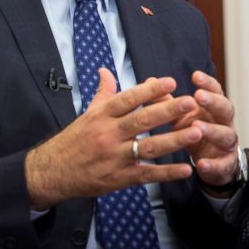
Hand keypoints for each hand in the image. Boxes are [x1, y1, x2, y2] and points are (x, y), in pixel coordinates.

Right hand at [24, 69, 202, 209]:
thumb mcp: (86, 114)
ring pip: (149, 147)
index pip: (127, 99)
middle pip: (142, 120)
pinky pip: (147, 174)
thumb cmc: (73, 141)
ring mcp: (114, 158)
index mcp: (100, 116)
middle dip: (168, 111)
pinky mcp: (119, 178)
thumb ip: (102, 93)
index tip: (169, 81)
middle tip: (190, 102)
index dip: (148, 90)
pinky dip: (167, 173)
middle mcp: (108, 135)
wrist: (52, 172)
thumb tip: (106, 70)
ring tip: (196, 132)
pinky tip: (186, 168)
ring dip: (174, 140)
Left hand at [174, 71, 239, 187]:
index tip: (195, 75)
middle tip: (198, 96)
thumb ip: (168, 101)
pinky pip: (222, 164)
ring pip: (226, 135)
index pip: (215, 90)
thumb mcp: (182, 116)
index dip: (207, 83)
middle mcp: (224, 123)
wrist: (210, 162)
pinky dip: (213, 165)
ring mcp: (227, 144)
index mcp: (213, 108)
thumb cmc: (194, 132)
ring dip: (212, 130)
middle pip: (225, 108)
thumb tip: (150, 82)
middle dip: (213, 101)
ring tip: (197, 127)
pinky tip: (201, 164)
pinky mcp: (226, 164)